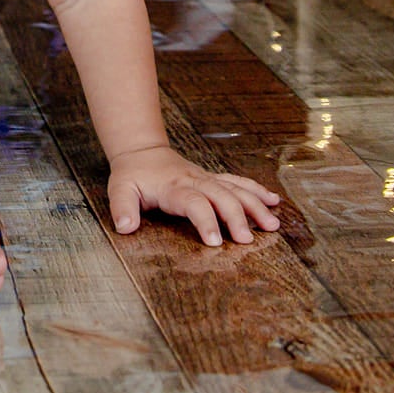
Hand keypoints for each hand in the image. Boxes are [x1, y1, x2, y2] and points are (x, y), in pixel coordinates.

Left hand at [106, 145, 280, 245]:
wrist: (141, 150)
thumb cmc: (132, 175)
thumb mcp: (119, 189)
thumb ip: (122, 207)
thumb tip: (125, 227)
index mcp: (173, 186)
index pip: (193, 202)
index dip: (205, 220)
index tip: (215, 242)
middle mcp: (194, 181)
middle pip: (221, 196)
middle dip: (236, 216)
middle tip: (248, 240)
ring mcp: (206, 178)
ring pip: (235, 188)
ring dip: (254, 205)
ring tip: (272, 225)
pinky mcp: (213, 178)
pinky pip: (238, 182)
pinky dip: (256, 190)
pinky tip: (273, 201)